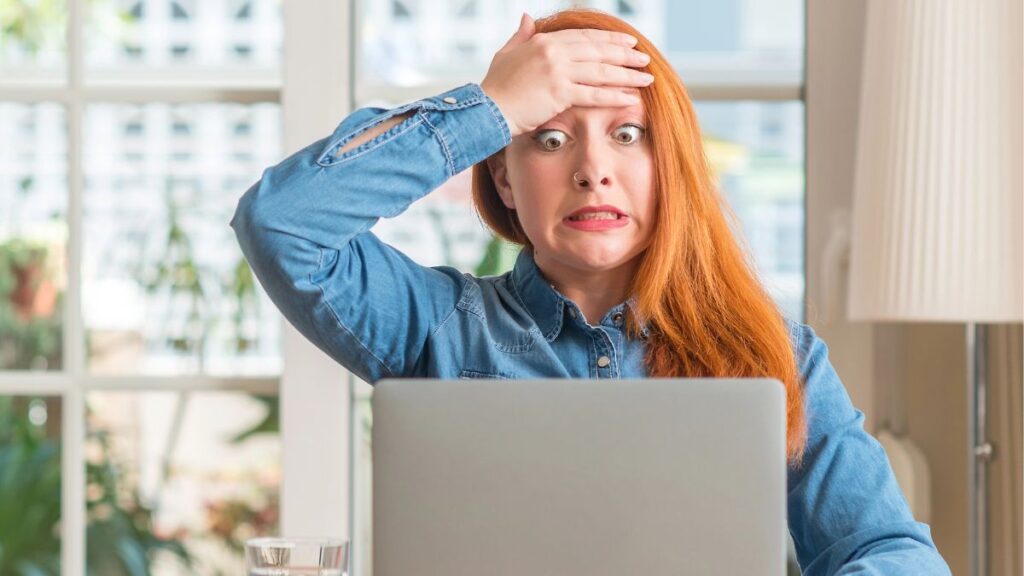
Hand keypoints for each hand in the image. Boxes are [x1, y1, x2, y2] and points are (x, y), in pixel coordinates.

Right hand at [480, 13, 653, 137]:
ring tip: (646, 79)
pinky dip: (614, 96)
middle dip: (625, 55)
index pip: (585, 37)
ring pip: (601, 71)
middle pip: (598, 51)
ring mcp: (557, 71)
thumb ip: (520, 35)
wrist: (485, 109)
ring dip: (627, 75)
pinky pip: (594, 94)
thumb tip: (527, 17)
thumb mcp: (506, 54)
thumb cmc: (494, 86)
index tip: (628, 42)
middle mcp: (554, 51)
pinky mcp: (559, 92)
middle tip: (645, 59)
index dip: (609, 39)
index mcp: (544, 41)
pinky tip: (630, 98)